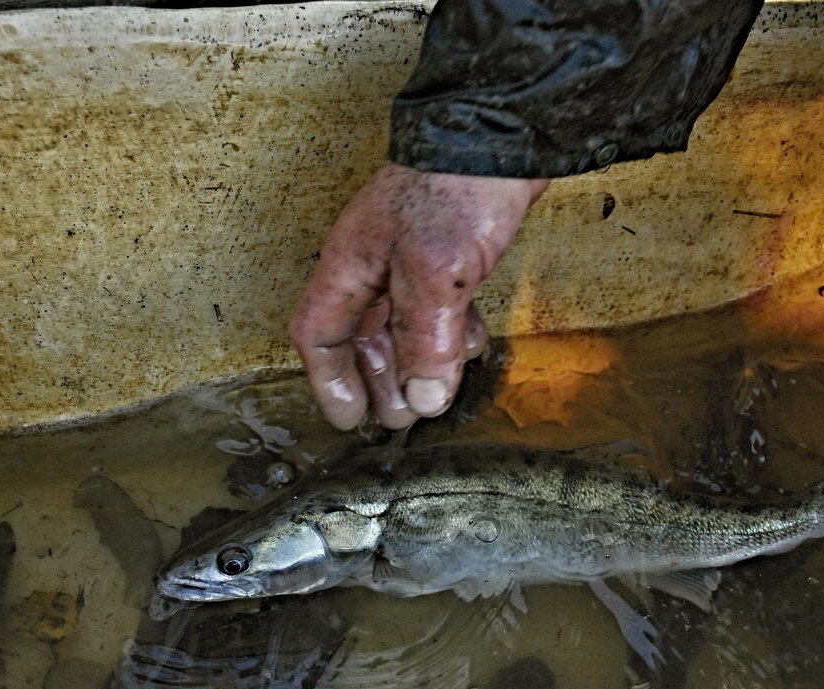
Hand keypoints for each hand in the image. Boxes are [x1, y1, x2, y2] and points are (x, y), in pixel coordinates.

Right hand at [289, 163, 548, 429]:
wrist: (505, 133)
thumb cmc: (455, 188)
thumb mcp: (434, 274)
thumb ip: (426, 339)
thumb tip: (423, 399)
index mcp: (349, 266)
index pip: (318, 335)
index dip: (329, 381)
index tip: (350, 419)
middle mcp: (374, 266)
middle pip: (361, 340)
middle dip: (381, 382)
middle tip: (403, 418)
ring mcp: (412, 261)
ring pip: (403, 329)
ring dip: (420, 364)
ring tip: (438, 391)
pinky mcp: (450, 256)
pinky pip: (439, 311)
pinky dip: (451, 336)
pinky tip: (470, 346)